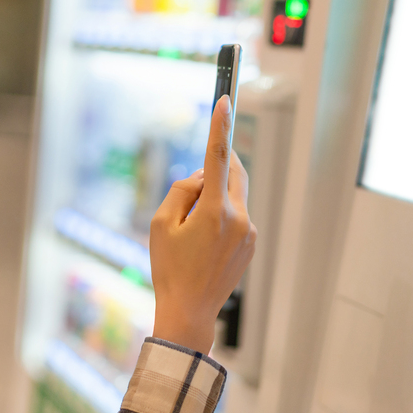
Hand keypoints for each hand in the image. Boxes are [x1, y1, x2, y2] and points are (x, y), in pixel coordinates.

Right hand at [149, 94, 256, 352]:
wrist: (190, 312)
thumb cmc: (169, 268)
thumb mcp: (161, 223)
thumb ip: (181, 190)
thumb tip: (202, 176)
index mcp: (214, 211)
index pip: (218, 157)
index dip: (220, 126)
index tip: (225, 101)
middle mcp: (239, 218)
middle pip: (233, 172)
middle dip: (218, 165)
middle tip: (194, 181)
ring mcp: (249, 232)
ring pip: (234, 195)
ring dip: (215, 196)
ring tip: (190, 228)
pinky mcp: (251, 244)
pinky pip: (237, 215)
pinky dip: (221, 215)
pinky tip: (203, 242)